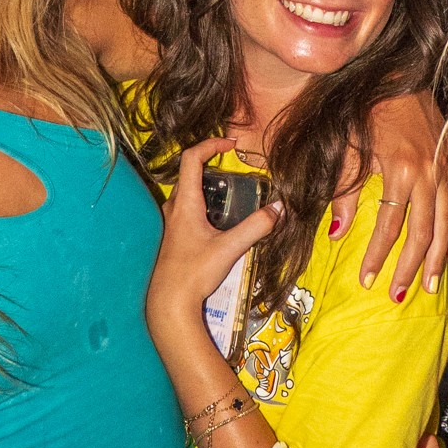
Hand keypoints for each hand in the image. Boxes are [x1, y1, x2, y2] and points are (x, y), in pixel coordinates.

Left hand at [146, 139, 279, 334]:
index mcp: (185, 204)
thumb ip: (256, 227)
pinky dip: (205, 203)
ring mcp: (171, 223)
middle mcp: (174, 208)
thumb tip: (279, 208)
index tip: (230, 144)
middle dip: (212, 165)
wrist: (169, 304)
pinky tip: (221, 222)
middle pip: (190, 173)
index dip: (210, 144)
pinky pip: (188, 209)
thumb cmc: (193, 274)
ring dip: (208, 186)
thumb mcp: (229, 249)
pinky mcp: (173, 237)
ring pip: (188, 192)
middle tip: (236, 170)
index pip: (191, 158)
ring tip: (233, 195)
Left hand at [333, 93, 447, 296]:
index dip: (377, 258)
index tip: (366, 281)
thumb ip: (344, 194)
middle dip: (411, 268)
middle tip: (400, 295)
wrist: (398, 78)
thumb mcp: (348, 149)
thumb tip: (336, 234)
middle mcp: (429, 173)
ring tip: (429, 286)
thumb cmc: (367, 112)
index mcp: (400, 169)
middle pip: (423, 233)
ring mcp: (447, 168)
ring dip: (438, 259)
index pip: (390, 227)